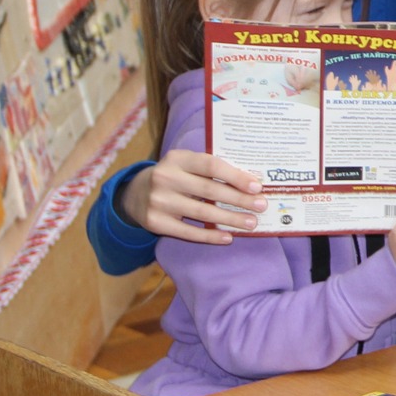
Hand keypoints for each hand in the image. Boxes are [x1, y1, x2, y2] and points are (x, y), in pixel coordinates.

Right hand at [122, 150, 266, 242]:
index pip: (211, 165)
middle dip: (239, 200)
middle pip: (210, 190)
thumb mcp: (186, 165)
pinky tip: (227, 236)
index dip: (236, 176)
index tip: (257, 186)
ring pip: (202, 213)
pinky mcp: (155, 222)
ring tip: (250, 223)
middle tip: (260, 206)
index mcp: (177, 158)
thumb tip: (251, 182)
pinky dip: (210, 235)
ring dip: (230, 219)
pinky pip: (188, 232)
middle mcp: (165, 177)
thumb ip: (212, 169)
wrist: (134, 194)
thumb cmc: (174, 177)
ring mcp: (158, 201)